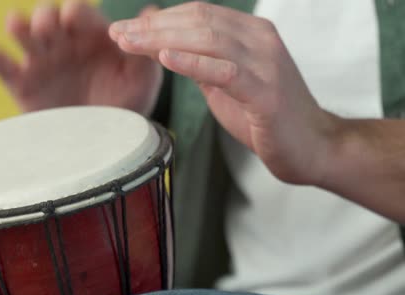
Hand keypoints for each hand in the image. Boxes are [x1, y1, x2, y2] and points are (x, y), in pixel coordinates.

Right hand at [0, 1, 162, 115]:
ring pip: (22, 34)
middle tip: (46, 29)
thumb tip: (151, 11)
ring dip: (18, 26)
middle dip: (44, 18)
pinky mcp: (22, 83)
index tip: (75, 20)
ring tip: (17, 27)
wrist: (103, 141)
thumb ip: (144, 49)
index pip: (78, 12)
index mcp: (90, 36)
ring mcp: (41, 61)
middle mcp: (64, 42)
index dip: (75, 13)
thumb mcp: (141, 79)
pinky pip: (0, 64)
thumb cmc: (126, 106)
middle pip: (46, 16)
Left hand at [109, 2, 337, 184]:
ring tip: (128, 42)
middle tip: (117, 32)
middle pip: (198, 20)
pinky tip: (164, 58)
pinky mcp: (265, 92)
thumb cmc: (265, 116)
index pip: (198, 13)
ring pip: (207, 39)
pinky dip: (192, 62)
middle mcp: (260, 39)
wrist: (312, 147)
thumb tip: (163, 46)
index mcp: (251, 32)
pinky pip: (224, 70)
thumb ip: (200, 62)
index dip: (159, 18)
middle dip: (152, 26)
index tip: (126, 27)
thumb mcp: (225, 83)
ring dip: (161, 39)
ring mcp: (265, 63)